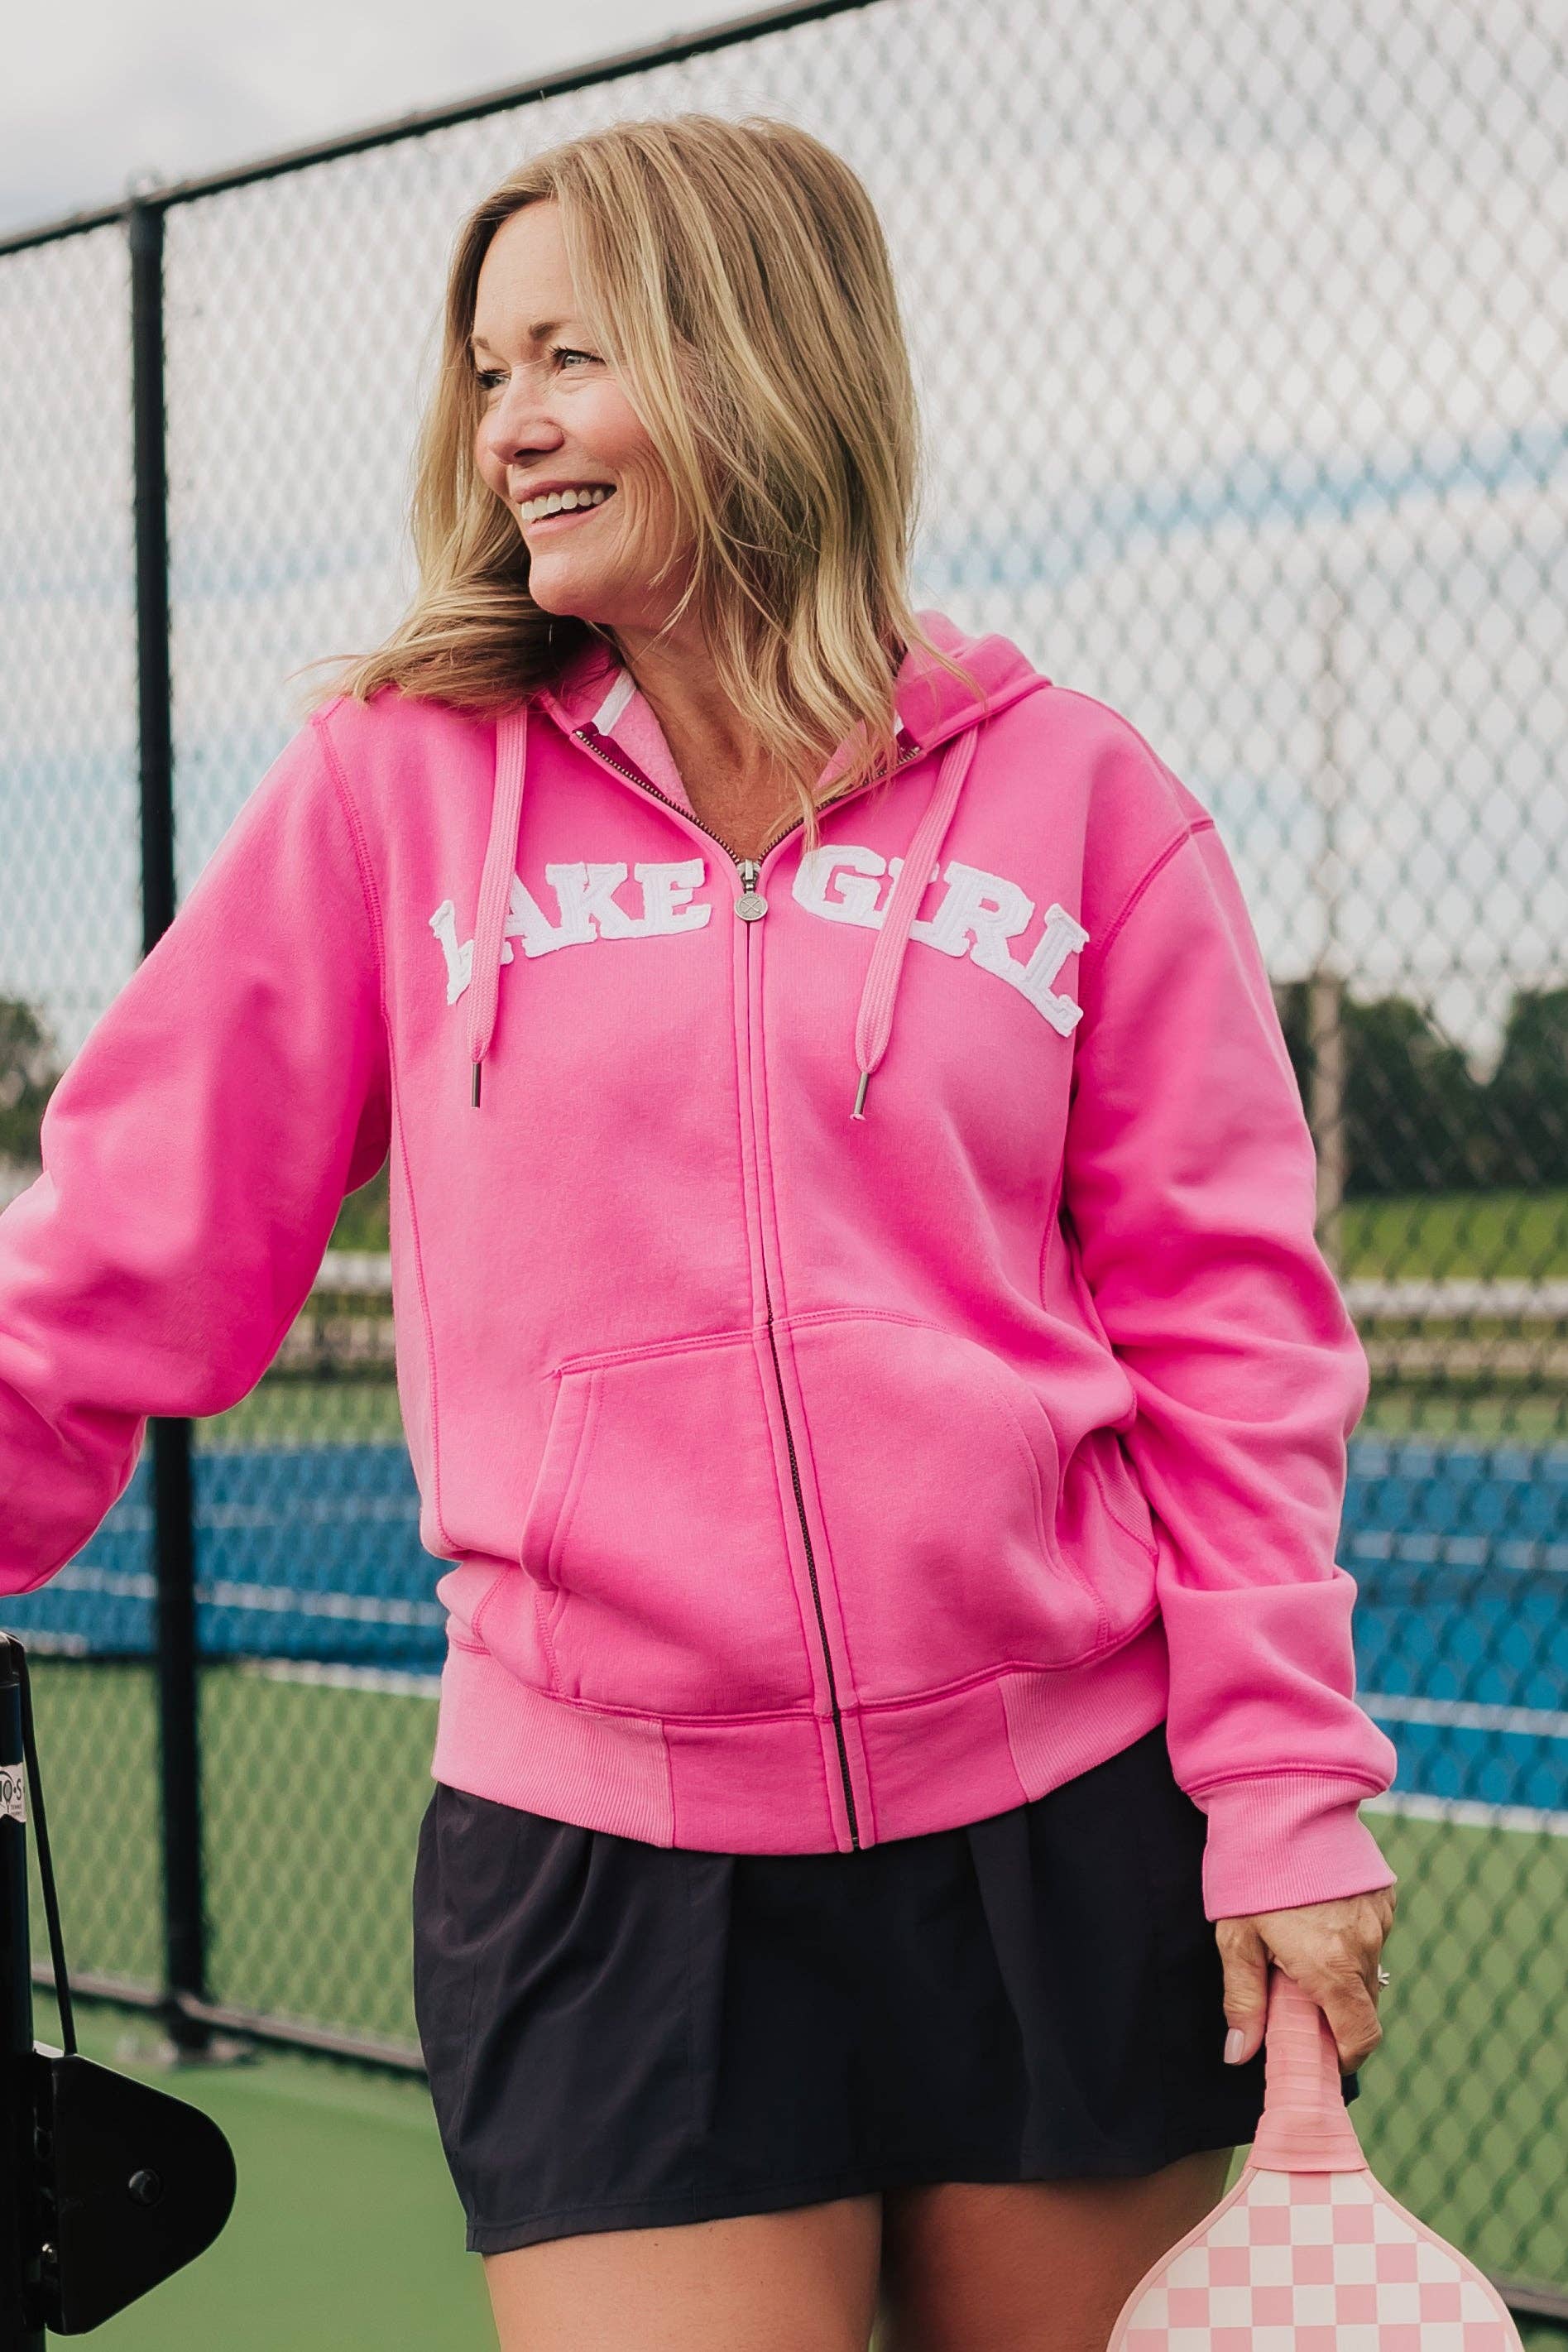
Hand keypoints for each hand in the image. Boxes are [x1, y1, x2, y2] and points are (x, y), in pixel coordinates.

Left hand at [1214, 1882, 1397, 2071]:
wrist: (1282, 1798)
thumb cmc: (1250, 1869)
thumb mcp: (1236, 1936)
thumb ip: (1243, 1999)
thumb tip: (1239, 2055)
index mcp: (1330, 1967)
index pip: (1360, 2038)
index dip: (1343, 2055)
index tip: (1319, 2052)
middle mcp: (1365, 1947)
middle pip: (1363, 2006)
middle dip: (1336, 2013)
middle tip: (1296, 1996)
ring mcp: (1379, 1919)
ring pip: (1368, 1970)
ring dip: (1342, 1973)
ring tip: (1299, 1944)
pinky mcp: (1383, 1897)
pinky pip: (1373, 1936)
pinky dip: (1350, 1940)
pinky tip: (1317, 1916)